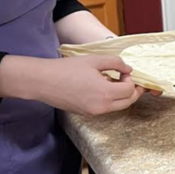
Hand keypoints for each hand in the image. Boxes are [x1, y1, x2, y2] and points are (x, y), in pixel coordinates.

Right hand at [0, 54, 147, 114]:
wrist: (43, 81)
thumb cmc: (67, 68)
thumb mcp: (95, 60)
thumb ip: (116, 63)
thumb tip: (128, 69)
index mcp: (105, 94)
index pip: (130, 91)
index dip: (130, 79)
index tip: (122, 71)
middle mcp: (101, 107)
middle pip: (127, 102)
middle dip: (131, 91)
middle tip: (127, 79)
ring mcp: (93, 113)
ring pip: (116, 107)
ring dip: (120, 95)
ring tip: (112, 81)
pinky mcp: (85, 113)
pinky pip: (104, 108)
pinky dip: (109, 99)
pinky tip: (101, 87)